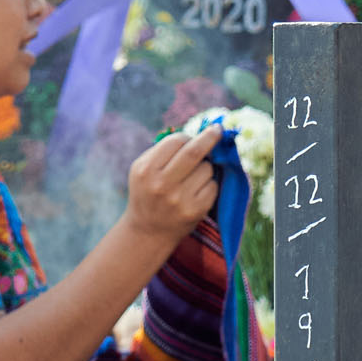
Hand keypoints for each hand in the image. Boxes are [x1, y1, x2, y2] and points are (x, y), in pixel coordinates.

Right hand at [124, 124, 220, 243]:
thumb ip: (163, 151)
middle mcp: (161, 185)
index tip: (196, 134)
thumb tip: (198, 133)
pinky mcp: (195, 211)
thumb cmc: (148, 192)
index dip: (188, 137)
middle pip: (194, 152)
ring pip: (207, 169)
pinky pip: (213, 186)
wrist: (148, 231)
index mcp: (146, 170)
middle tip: (217, 130)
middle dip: (209, 137)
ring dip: (206, 167)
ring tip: (193, 177)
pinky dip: (209, 184)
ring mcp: (179, 199)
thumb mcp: (143, 170)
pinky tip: (197, 191)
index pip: (175, 141)